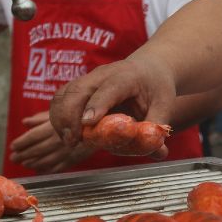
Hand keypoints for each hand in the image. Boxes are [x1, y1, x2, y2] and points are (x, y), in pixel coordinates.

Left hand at [9, 111, 95, 173]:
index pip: (32, 137)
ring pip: (46, 160)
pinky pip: (59, 167)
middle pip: (37, 150)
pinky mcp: (76, 158)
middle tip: (14, 158)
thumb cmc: (82, 112)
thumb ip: (42, 117)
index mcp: (54, 127)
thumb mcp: (62, 109)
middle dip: (23, 155)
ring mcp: (67, 151)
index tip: (13, 146)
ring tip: (24, 164)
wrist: (105, 123)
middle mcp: (59, 140)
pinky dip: (49, 169)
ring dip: (33, 163)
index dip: (21, 142)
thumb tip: (25, 122)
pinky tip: (41, 170)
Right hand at [50, 54, 177, 149]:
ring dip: (60, 118)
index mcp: (128, 77)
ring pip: (65, 93)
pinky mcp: (79, 86)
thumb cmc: (156, 88)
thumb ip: (157, 128)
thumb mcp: (164, 106)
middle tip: (73, 141)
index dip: (97, 105)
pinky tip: (65, 133)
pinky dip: (57, 115)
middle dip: (70, 116)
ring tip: (68, 140)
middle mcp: (104, 74)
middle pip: (79, 89)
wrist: (148, 68)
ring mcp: (89, 78)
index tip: (88, 123)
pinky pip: (60, 98)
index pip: (109, 89)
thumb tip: (159, 154)